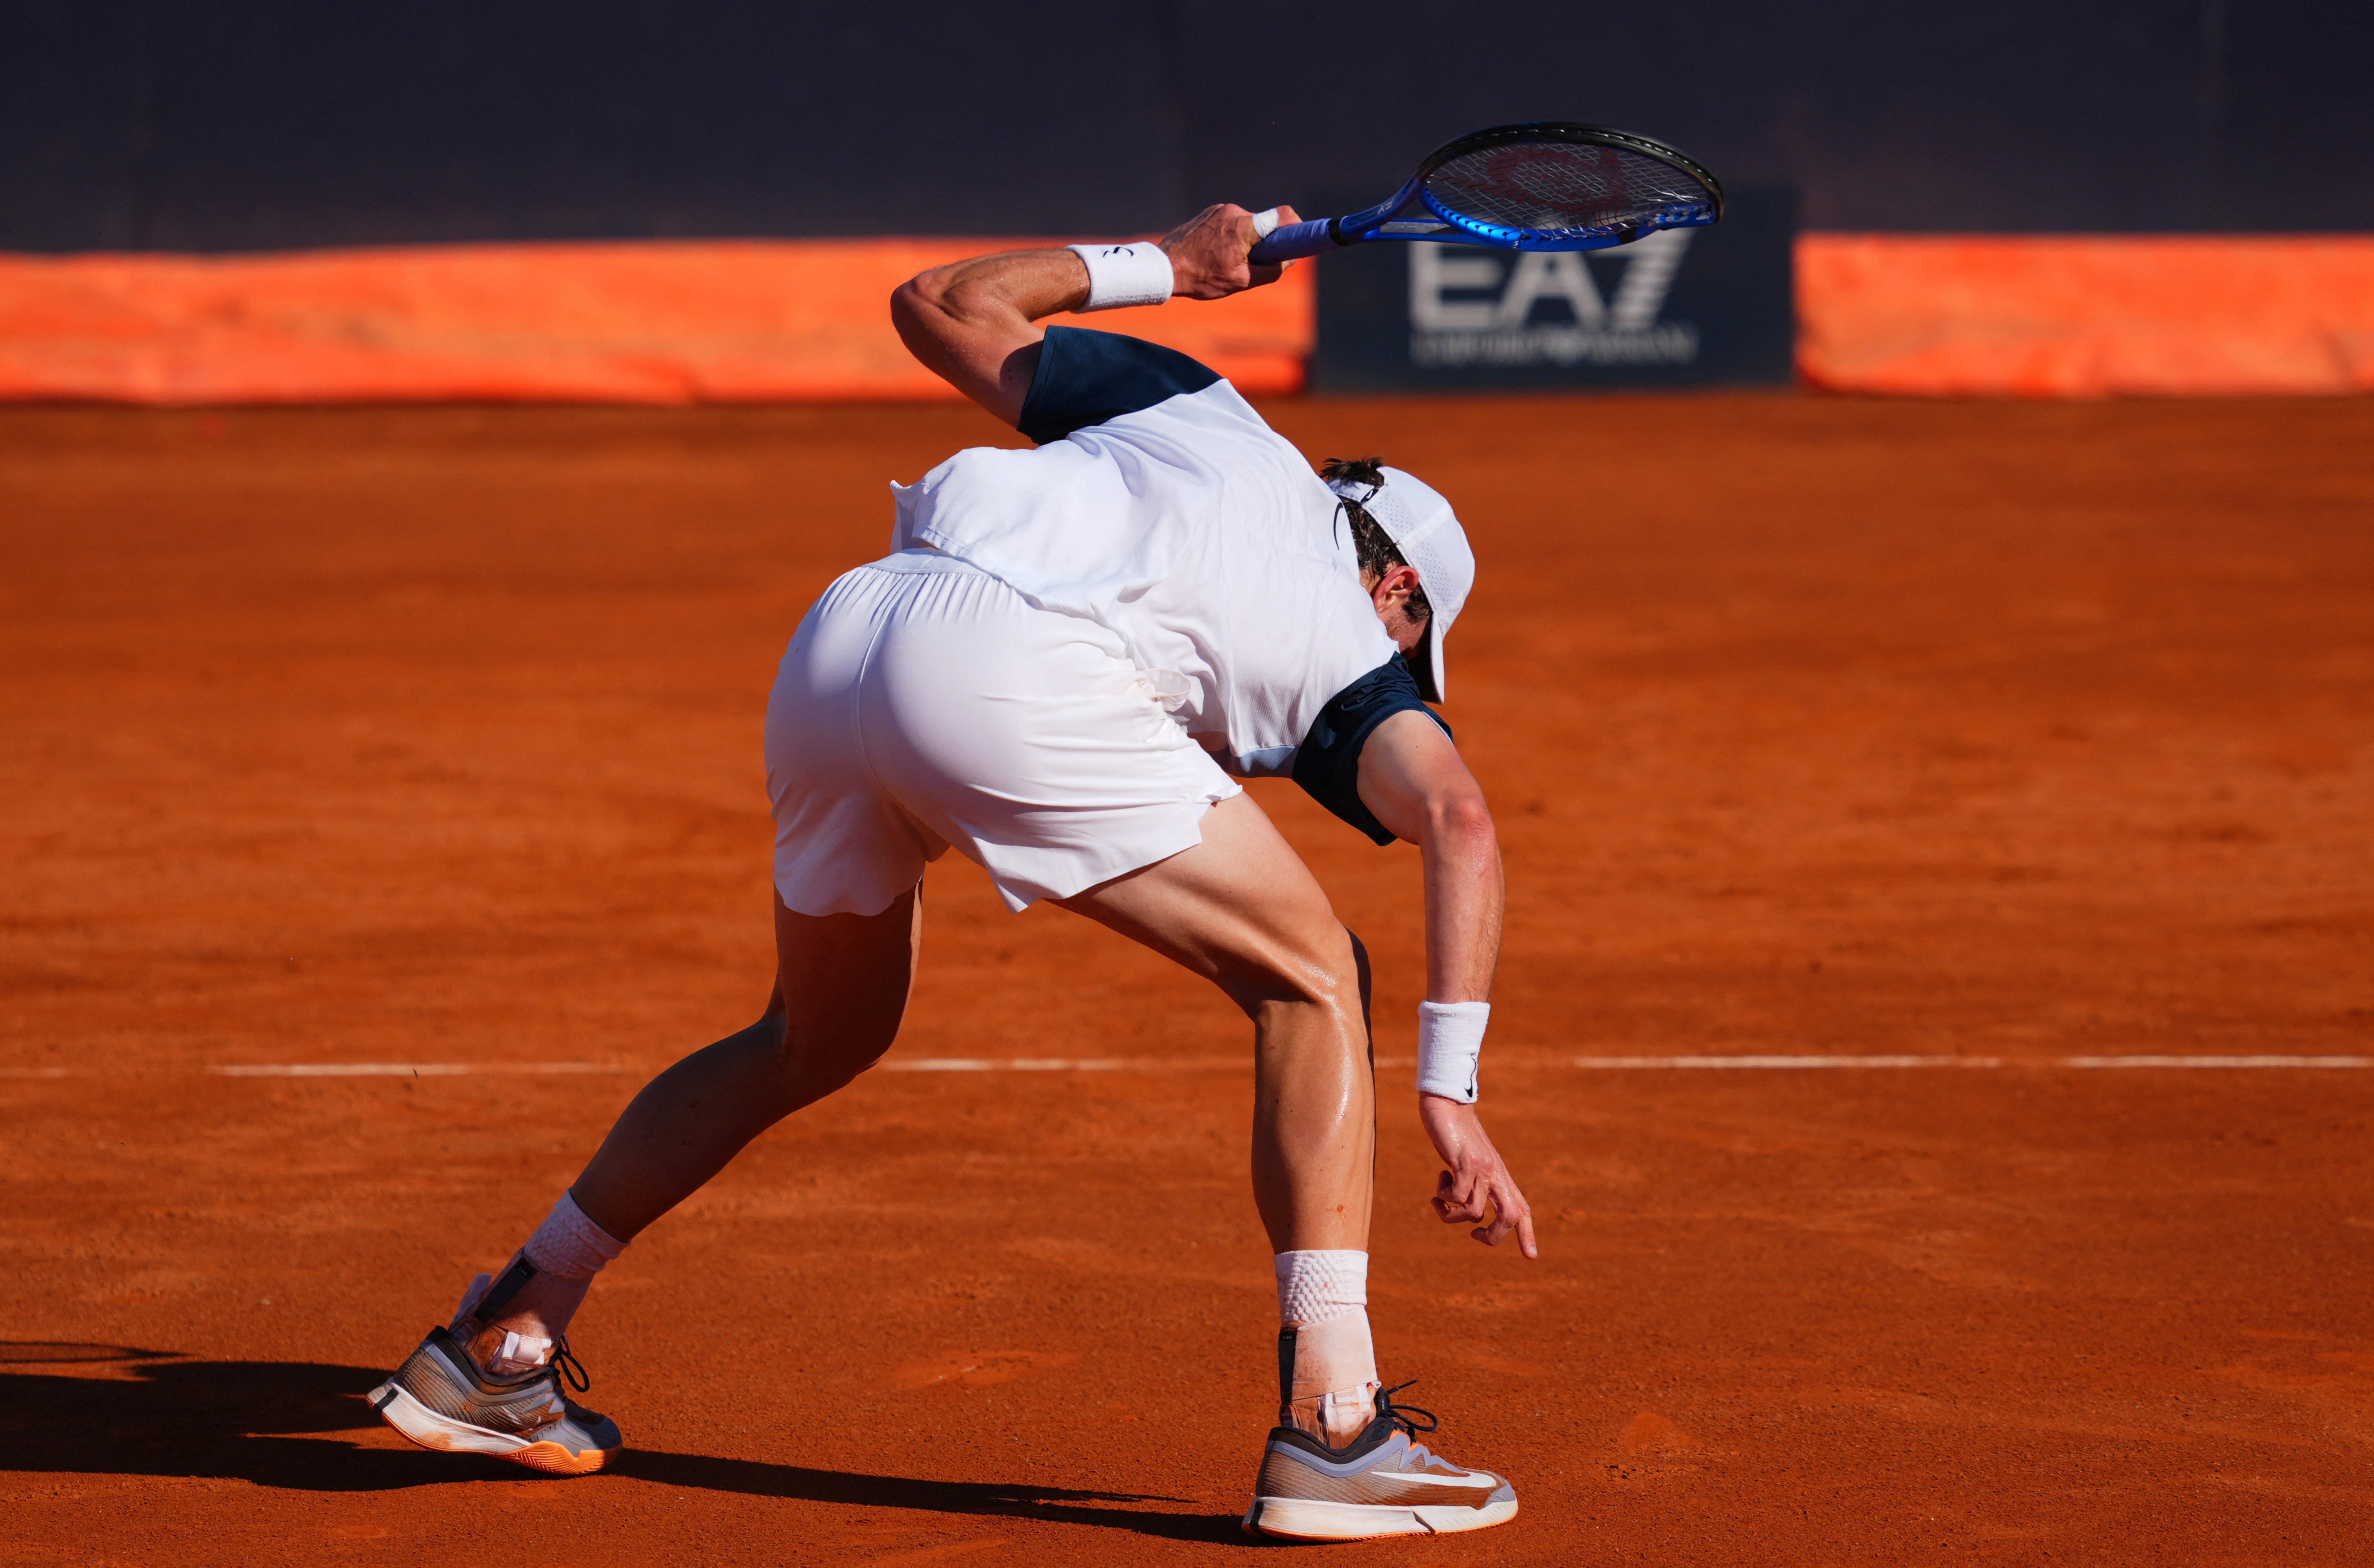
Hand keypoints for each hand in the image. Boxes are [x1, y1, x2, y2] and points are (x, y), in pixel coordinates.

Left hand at [1160, 203, 1300, 299]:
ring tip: (1226, 262)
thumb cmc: (1201, 278)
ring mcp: (1219, 209)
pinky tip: (1215, 254)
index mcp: (1243, 227)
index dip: (1297, 226)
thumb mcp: (1241, 282)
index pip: (1283, 215)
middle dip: (1265, 243)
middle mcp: (1233, 211)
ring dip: (1246, 242)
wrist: (1164, 268)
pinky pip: (1231, 223)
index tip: (1299, 240)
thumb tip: (1290, 260)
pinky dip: (1231, 237)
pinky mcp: (1209, 212)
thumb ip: (1271, 270)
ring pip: (1247, 225)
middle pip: (1264, 224)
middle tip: (1253, 264)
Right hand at [1418, 1095, 1537, 1257]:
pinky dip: (1444, 1197)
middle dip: (1492, 1236)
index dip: (1527, 1234)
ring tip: (1439, 1199)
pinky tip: (1439, 1179)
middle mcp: (1496, 1174)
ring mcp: (1482, 1168)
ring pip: (1475, 1211)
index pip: (1521, 1208)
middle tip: (1473, 1235)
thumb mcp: (1470, 1162)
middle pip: (1510, 1216)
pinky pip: (1458, 1195)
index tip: (1531, 1256)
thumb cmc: (1456, 1134)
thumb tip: (1467, 1211)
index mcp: (1500, 1175)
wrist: (1447, 1103)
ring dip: (1452, 1214)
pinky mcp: (1465, 1162)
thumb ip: (1475, 1182)